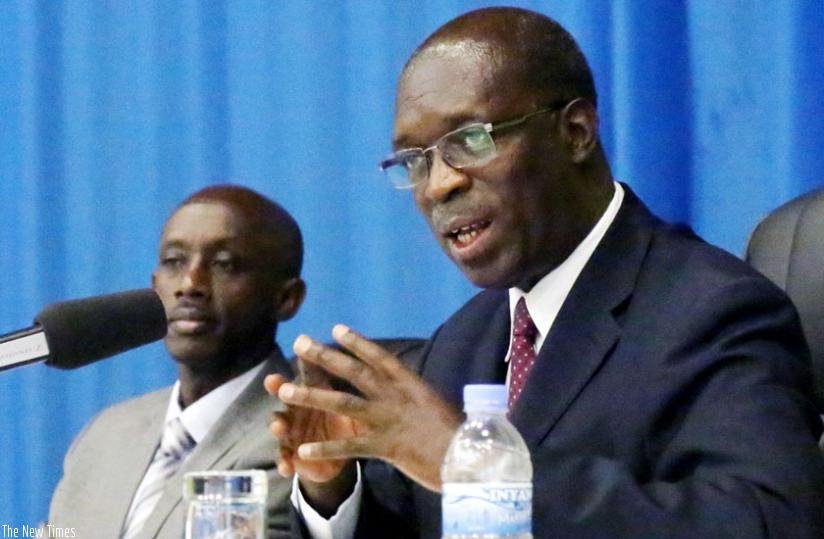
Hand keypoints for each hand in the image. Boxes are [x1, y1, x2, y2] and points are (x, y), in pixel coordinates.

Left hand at [270, 324, 462, 492]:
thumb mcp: (435, 405)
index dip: (356, 342)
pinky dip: (326, 449)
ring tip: (285, 391)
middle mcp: (395, 396)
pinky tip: (303, 450)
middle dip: (325, 357)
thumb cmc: (459, 434)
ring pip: (343, 404)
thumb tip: (402, 387)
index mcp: (410, 383)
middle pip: (354, 372)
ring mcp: (388, 420)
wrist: (470, 458)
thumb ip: (414, 396)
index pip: (379, 357)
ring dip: (311, 396)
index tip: (336, 328)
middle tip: (300, 343)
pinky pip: (349, 447)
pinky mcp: (385, 447)